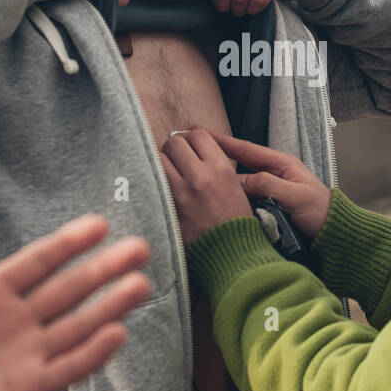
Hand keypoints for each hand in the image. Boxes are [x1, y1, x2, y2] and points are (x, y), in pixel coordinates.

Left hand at [0, 203, 151, 390]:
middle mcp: (16, 320)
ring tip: (141, 284)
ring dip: (110, 306)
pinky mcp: (28, 387)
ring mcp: (26, 353)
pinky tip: (117, 334)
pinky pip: (68, 368)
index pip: (39, 261)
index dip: (70, 242)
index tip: (101, 224)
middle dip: (105, 269)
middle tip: (140, 248)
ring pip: (78, 324)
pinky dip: (92, 353)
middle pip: (70, 289)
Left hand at [160, 128, 254, 244]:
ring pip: (160, 158)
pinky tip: (161, 185)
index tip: (191, 146)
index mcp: (221, 169)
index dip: (193, 138)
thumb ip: (216, 165)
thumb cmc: (236, 222)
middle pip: (175, 142)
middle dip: (175, 147)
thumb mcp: (236, 187)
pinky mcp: (167, 207)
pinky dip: (155, 179)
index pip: (199, 135)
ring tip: (169, 172)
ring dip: (163, 162)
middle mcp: (200, 176)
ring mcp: (181, 192)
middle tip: (177, 158)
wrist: (231, 255)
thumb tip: (195, 147)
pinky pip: (154, 181)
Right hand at [204, 128, 331, 240]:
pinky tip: (217, 195)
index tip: (200, 131)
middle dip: (217, 153)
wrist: (333, 234)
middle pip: (240, 160)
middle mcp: (274, 173)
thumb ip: (268, 185)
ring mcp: (271, 188)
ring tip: (199, 170)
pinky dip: (232, 194)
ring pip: (241, 179)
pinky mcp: (269, 204)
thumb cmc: (320, 213)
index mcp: (282, 164)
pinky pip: (246, 195)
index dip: (222, 140)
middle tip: (193, 146)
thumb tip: (239, 180)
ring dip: (222, 176)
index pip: (246, 149)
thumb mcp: (294, 196)